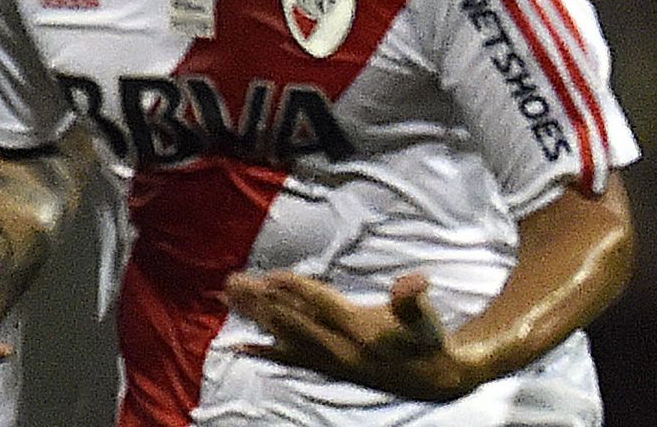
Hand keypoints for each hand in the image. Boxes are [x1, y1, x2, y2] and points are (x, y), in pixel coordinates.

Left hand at [225, 270, 477, 401]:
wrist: (428, 379)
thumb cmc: (426, 339)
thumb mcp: (425, 318)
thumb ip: (413, 300)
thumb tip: (416, 281)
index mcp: (358, 330)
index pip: (321, 306)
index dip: (297, 290)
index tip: (270, 276)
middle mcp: (337, 348)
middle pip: (292, 319)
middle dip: (262, 300)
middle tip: (233, 281)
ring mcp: (327, 359)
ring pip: (284, 335)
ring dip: (255, 316)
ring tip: (228, 297)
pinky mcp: (325, 366)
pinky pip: (288, 358)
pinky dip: (264, 351)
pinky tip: (239, 346)